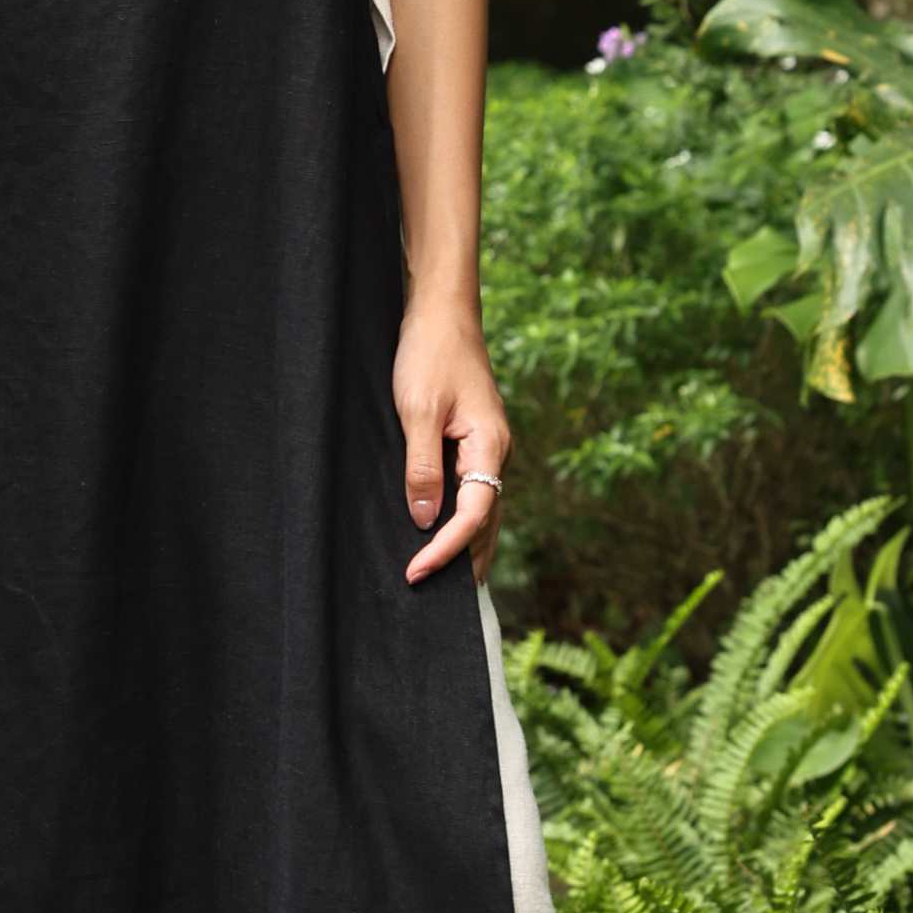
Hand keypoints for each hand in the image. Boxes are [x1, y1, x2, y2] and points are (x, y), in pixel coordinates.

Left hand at [393, 295, 509, 587]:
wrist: (440, 311)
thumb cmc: (428, 353)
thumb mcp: (416, 409)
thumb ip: (422, 466)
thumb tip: (424, 520)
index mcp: (489, 445)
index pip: (474, 515)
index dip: (446, 549)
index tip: (416, 571)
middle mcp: (496, 451)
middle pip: (488, 522)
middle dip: (465, 561)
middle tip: (436, 600)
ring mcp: (487, 447)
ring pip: (484, 510)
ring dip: (467, 546)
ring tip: (446, 585)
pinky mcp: (473, 440)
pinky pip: (473, 490)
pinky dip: (462, 520)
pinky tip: (444, 533)